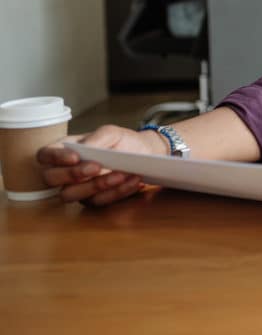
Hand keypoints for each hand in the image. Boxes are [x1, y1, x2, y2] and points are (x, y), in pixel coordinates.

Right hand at [36, 125, 165, 205]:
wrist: (144, 154)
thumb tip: (86, 148)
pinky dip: (117, 192)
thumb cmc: (122, 141)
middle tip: (96, 167)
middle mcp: (65, 171)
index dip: (54, 158)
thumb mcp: (112, 133)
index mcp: (65, 150)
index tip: (75, 157)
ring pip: (71, 194)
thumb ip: (97, 138)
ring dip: (96, 185)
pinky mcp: (93, 200)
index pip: (45, 155)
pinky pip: (98, 201)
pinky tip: (133, 180)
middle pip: (50, 178)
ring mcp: (77, 188)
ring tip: (121, 174)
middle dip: (72, 174)